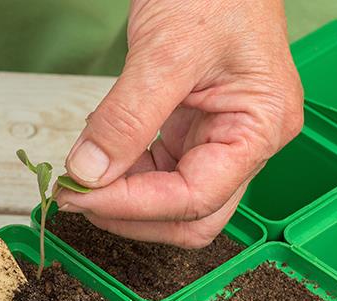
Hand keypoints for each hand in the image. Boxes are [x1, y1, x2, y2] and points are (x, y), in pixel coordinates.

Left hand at [57, 0, 302, 247]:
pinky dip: (123, 170)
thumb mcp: (165, 51)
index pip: (195, 197)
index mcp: (260, 127)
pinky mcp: (191, 127)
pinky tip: (99, 150)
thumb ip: (127, 117)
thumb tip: (89, 172)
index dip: (133, 206)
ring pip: (170, 198)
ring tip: (80, 173)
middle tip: (76, 196)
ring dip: (122, 196)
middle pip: (190, 215)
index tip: (80, 195)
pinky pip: (156, 169)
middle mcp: (246, 140)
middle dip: (130, 214)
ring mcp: (218, 136)